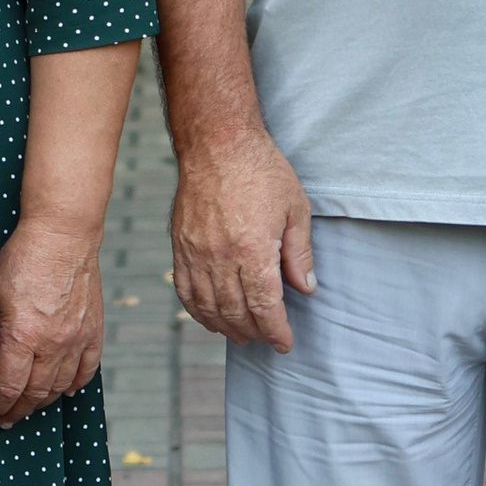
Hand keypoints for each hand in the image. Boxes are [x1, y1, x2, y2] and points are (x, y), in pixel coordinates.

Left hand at [0, 214, 104, 426]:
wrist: (63, 236)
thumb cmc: (23, 259)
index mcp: (22, 335)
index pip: (9, 386)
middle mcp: (52, 343)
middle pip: (35, 392)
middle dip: (18, 410)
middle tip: (6, 417)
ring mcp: (77, 339)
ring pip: (61, 386)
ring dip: (42, 401)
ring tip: (29, 405)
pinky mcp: (93, 332)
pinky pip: (87, 370)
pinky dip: (74, 385)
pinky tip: (63, 390)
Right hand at [169, 127, 313, 348]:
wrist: (217, 143)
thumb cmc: (261, 169)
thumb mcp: (296, 208)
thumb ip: (299, 253)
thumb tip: (305, 288)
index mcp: (252, 249)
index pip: (264, 306)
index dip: (275, 330)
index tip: (285, 343)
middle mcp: (220, 256)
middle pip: (235, 312)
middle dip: (253, 333)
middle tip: (266, 340)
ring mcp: (196, 252)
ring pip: (208, 306)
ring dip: (226, 327)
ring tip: (241, 336)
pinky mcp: (180, 245)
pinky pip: (184, 289)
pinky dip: (197, 310)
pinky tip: (210, 318)